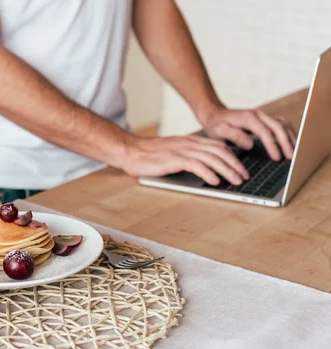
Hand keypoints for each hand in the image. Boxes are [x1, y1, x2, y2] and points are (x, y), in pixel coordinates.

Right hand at [121, 135, 248, 185]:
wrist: (130, 151)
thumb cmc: (148, 156)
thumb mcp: (173, 153)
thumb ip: (188, 157)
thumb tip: (203, 169)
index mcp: (190, 141)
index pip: (218, 146)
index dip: (233, 156)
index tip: (241, 168)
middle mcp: (189, 143)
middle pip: (220, 151)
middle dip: (235, 164)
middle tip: (245, 176)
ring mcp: (182, 150)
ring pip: (212, 158)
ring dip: (227, 170)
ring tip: (236, 181)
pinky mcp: (174, 159)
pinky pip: (196, 165)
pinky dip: (209, 173)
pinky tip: (215, 181)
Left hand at [198, 105, 296, 160]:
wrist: (214, 114)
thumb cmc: (215, 124)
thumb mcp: (219, 131)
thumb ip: (234, 136)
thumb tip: (251, 144)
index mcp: (248, 118)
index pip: (265, 132)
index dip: (273, 145)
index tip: (277, 158)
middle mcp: (258, 114)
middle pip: (278, 126)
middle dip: (286, 142)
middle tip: (291, 158)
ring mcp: (263, 115)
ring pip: (282, 124)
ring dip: (290, 137)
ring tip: (294, 152)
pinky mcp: (264, 119)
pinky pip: (281, 124)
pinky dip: (287, 133)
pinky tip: (290, 143)